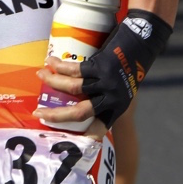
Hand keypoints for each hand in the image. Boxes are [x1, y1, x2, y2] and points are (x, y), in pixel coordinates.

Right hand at [35, 10, 171, 128]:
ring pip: (73, 88)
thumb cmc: (131, 64)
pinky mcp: (102, 66)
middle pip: (79, 113)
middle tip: (38, 114)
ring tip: (40, 75)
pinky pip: (75, 70)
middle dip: (55, 115)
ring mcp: (107, 83)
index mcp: (117, 107)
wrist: (144, 40)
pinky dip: (60, 66)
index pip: (99, 128)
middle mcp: (112, 99)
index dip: (83, 138)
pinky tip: (51, 62)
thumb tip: (80, 97)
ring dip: (53, 82)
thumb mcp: (122, 87)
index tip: (65, 142)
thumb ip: (105, 95)